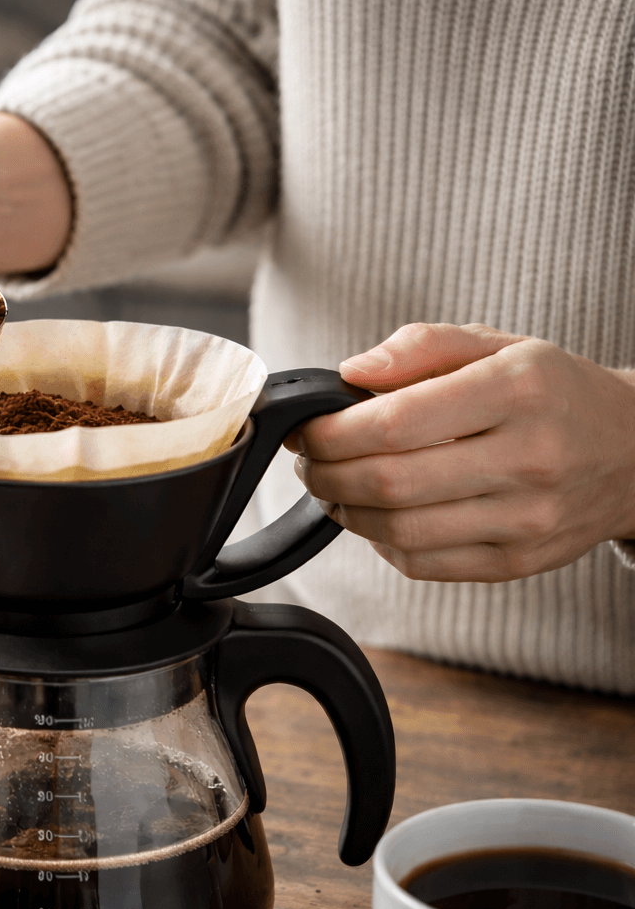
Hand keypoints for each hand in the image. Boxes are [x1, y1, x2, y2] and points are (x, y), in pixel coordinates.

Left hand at [289, 323, 634, 581]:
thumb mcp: (498, 346)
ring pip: (398, 530)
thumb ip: (421, 346)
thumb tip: (351, 371)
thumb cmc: (553, 394)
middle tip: (310, 459)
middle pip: (388, 481)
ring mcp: (525, 519)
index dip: (331, 432)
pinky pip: (422, 562)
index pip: (395, 423)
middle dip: (326, 473)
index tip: (307, 428)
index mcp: (518, 392)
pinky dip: (381, 540)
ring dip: (346, 510)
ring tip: (334, 485)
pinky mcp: (516, 562)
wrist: (634, 453)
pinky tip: (377, 514)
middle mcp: (529, 459)